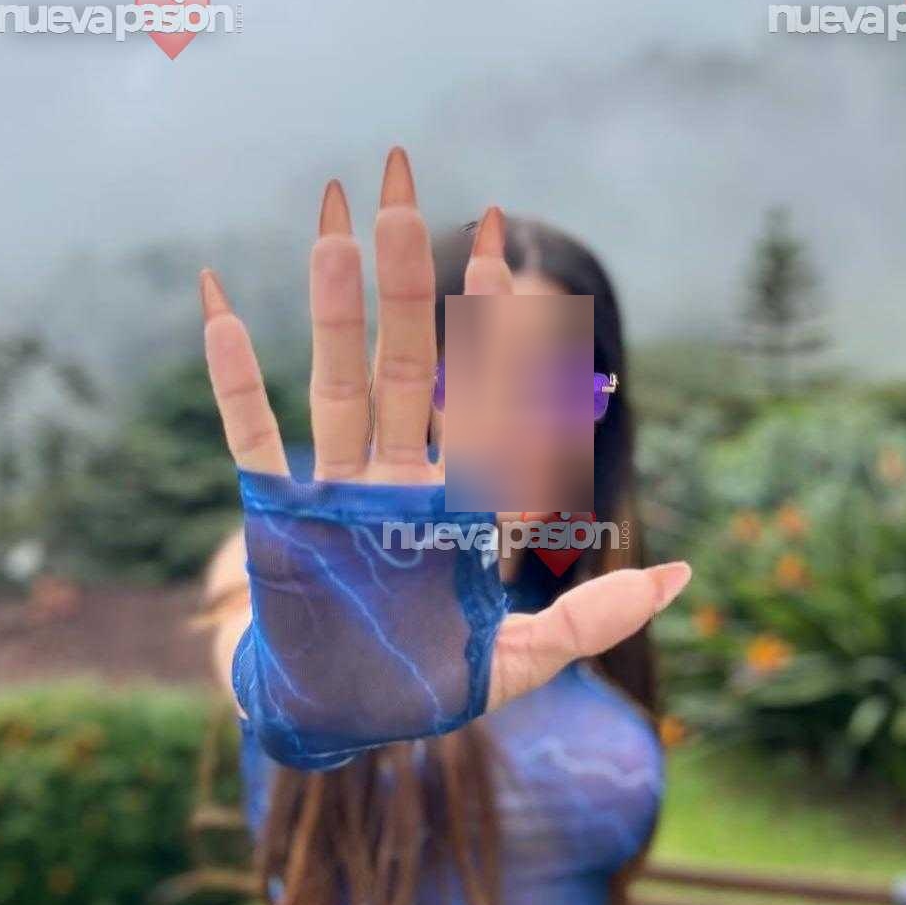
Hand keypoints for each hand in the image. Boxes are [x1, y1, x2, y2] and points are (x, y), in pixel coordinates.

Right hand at [201, 148, 690, 715]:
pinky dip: (234, 376)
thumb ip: (594, 615)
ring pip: (336, 378)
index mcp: (457, 501)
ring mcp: (334, 488)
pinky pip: (251, 432)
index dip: (492, 321)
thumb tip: (684, 574)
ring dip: (332, 303)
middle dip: (406, 277)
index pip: (482, 393)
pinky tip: (221, 304)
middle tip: (400, 180)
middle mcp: (397, 478)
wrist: (339, 724)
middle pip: (404, 361)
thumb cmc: (427, 686)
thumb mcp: (524, 659)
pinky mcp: (276, 512)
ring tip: (331, 220)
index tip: (501, 244)